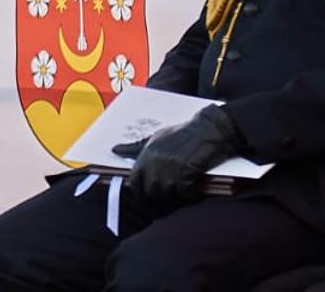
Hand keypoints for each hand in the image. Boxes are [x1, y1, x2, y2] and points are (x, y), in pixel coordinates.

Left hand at [119, 105, 243, 200]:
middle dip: (159, 195)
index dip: (140, 191)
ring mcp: (171, 167)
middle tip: (171, 194)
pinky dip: (189, 192)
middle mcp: (155, 161)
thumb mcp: (157, 137)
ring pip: (167, 193)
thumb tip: (115, 149)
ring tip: (183, 189)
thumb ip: (136, 147)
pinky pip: (184, 191)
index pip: (134, 180)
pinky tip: (194, 187)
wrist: (209, 129)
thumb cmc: (183, 133)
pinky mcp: (187, 171)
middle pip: (150, 190)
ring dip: (175, 195)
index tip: (146, 195)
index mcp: (146, 154)